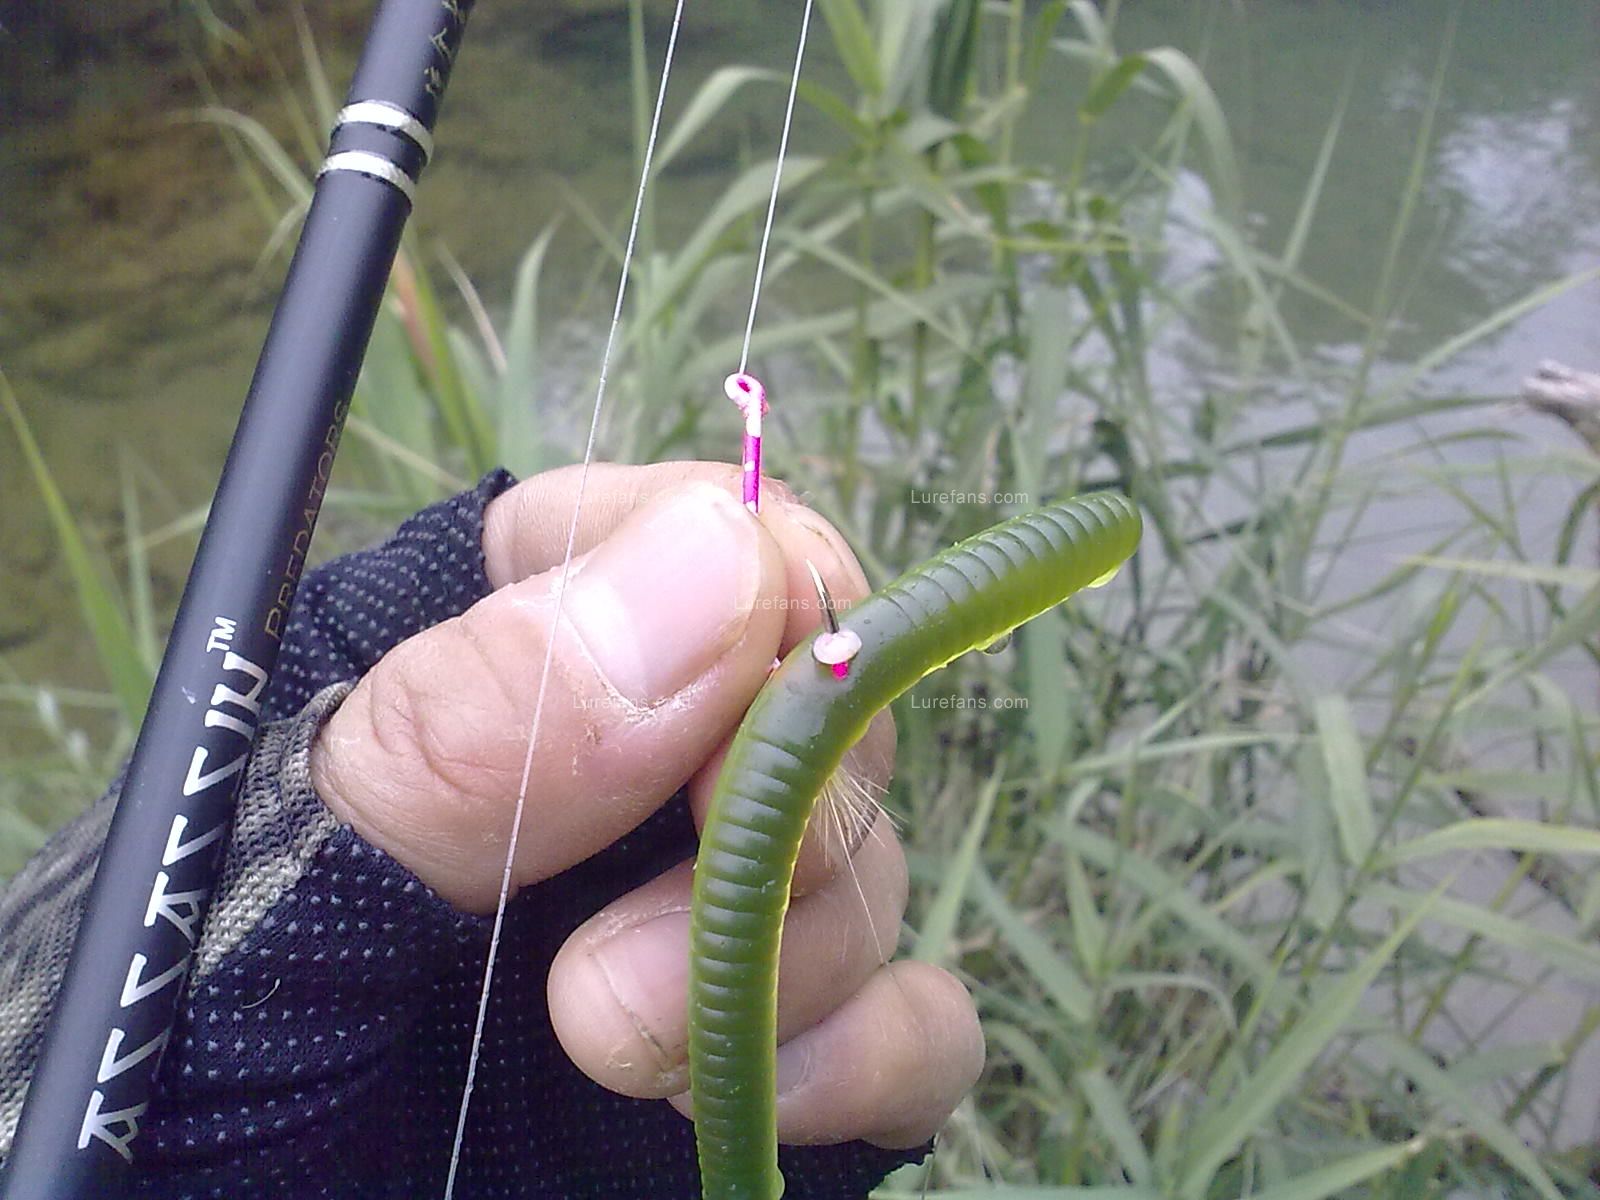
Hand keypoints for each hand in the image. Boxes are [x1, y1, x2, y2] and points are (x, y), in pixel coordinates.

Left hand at [309, 462, 982, 1149]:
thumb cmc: (179, 1092)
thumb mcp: (271, 894)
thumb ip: (469, 729)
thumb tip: (721, 564)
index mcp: (471, 672)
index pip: (653, 532)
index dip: (723, 571)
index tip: (727, 668)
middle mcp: (611, 786)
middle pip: (801, 695)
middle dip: (755, 797)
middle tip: (614, 943)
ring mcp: (706, 925)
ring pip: (870, 854)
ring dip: (795, 940)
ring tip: (615, 1052)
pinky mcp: (782, 1066)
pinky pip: (920, 1018)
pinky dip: (873, 1048)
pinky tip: (765, 1102)